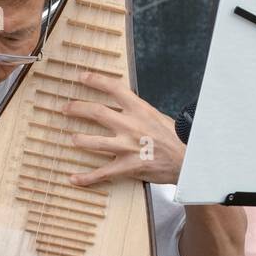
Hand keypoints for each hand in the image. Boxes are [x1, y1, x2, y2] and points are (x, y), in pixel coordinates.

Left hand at [61, 70, 184, 186]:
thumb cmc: (175, 139)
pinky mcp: (127, 166)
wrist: (189, 159)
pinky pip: (102, 173)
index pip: (113, 88)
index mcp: (140, 109)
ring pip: (94, 141)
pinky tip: (73, 178)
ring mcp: (127, 146)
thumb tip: (122, 106)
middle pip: (96, 112)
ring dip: (79, 139)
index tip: (81, 76)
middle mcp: (130, 125)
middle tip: (66, 108)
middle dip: (77, 108)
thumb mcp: (157, 117)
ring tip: (72, 138)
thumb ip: (137, 112)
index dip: (95, 80)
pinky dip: (86, 177)